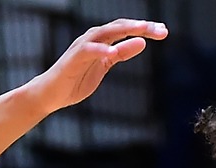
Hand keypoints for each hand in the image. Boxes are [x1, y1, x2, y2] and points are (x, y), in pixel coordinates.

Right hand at [29, 18, 166, 111]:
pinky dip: (100, 49)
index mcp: (102, 40)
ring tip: (142, 30)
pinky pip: (88, 50)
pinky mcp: (73, 58)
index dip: (145, 29)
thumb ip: (120, 54)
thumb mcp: (105, 66)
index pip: (126, 29)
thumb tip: (141, 43)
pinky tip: (113, 50)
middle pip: (119, 26)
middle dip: (141, 27)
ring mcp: (82, 46)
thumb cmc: (76, 79)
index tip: (164, 31)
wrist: (51, 94)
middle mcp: (93, 38)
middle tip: (161, 30)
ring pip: (105, 31)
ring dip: (124, 30)